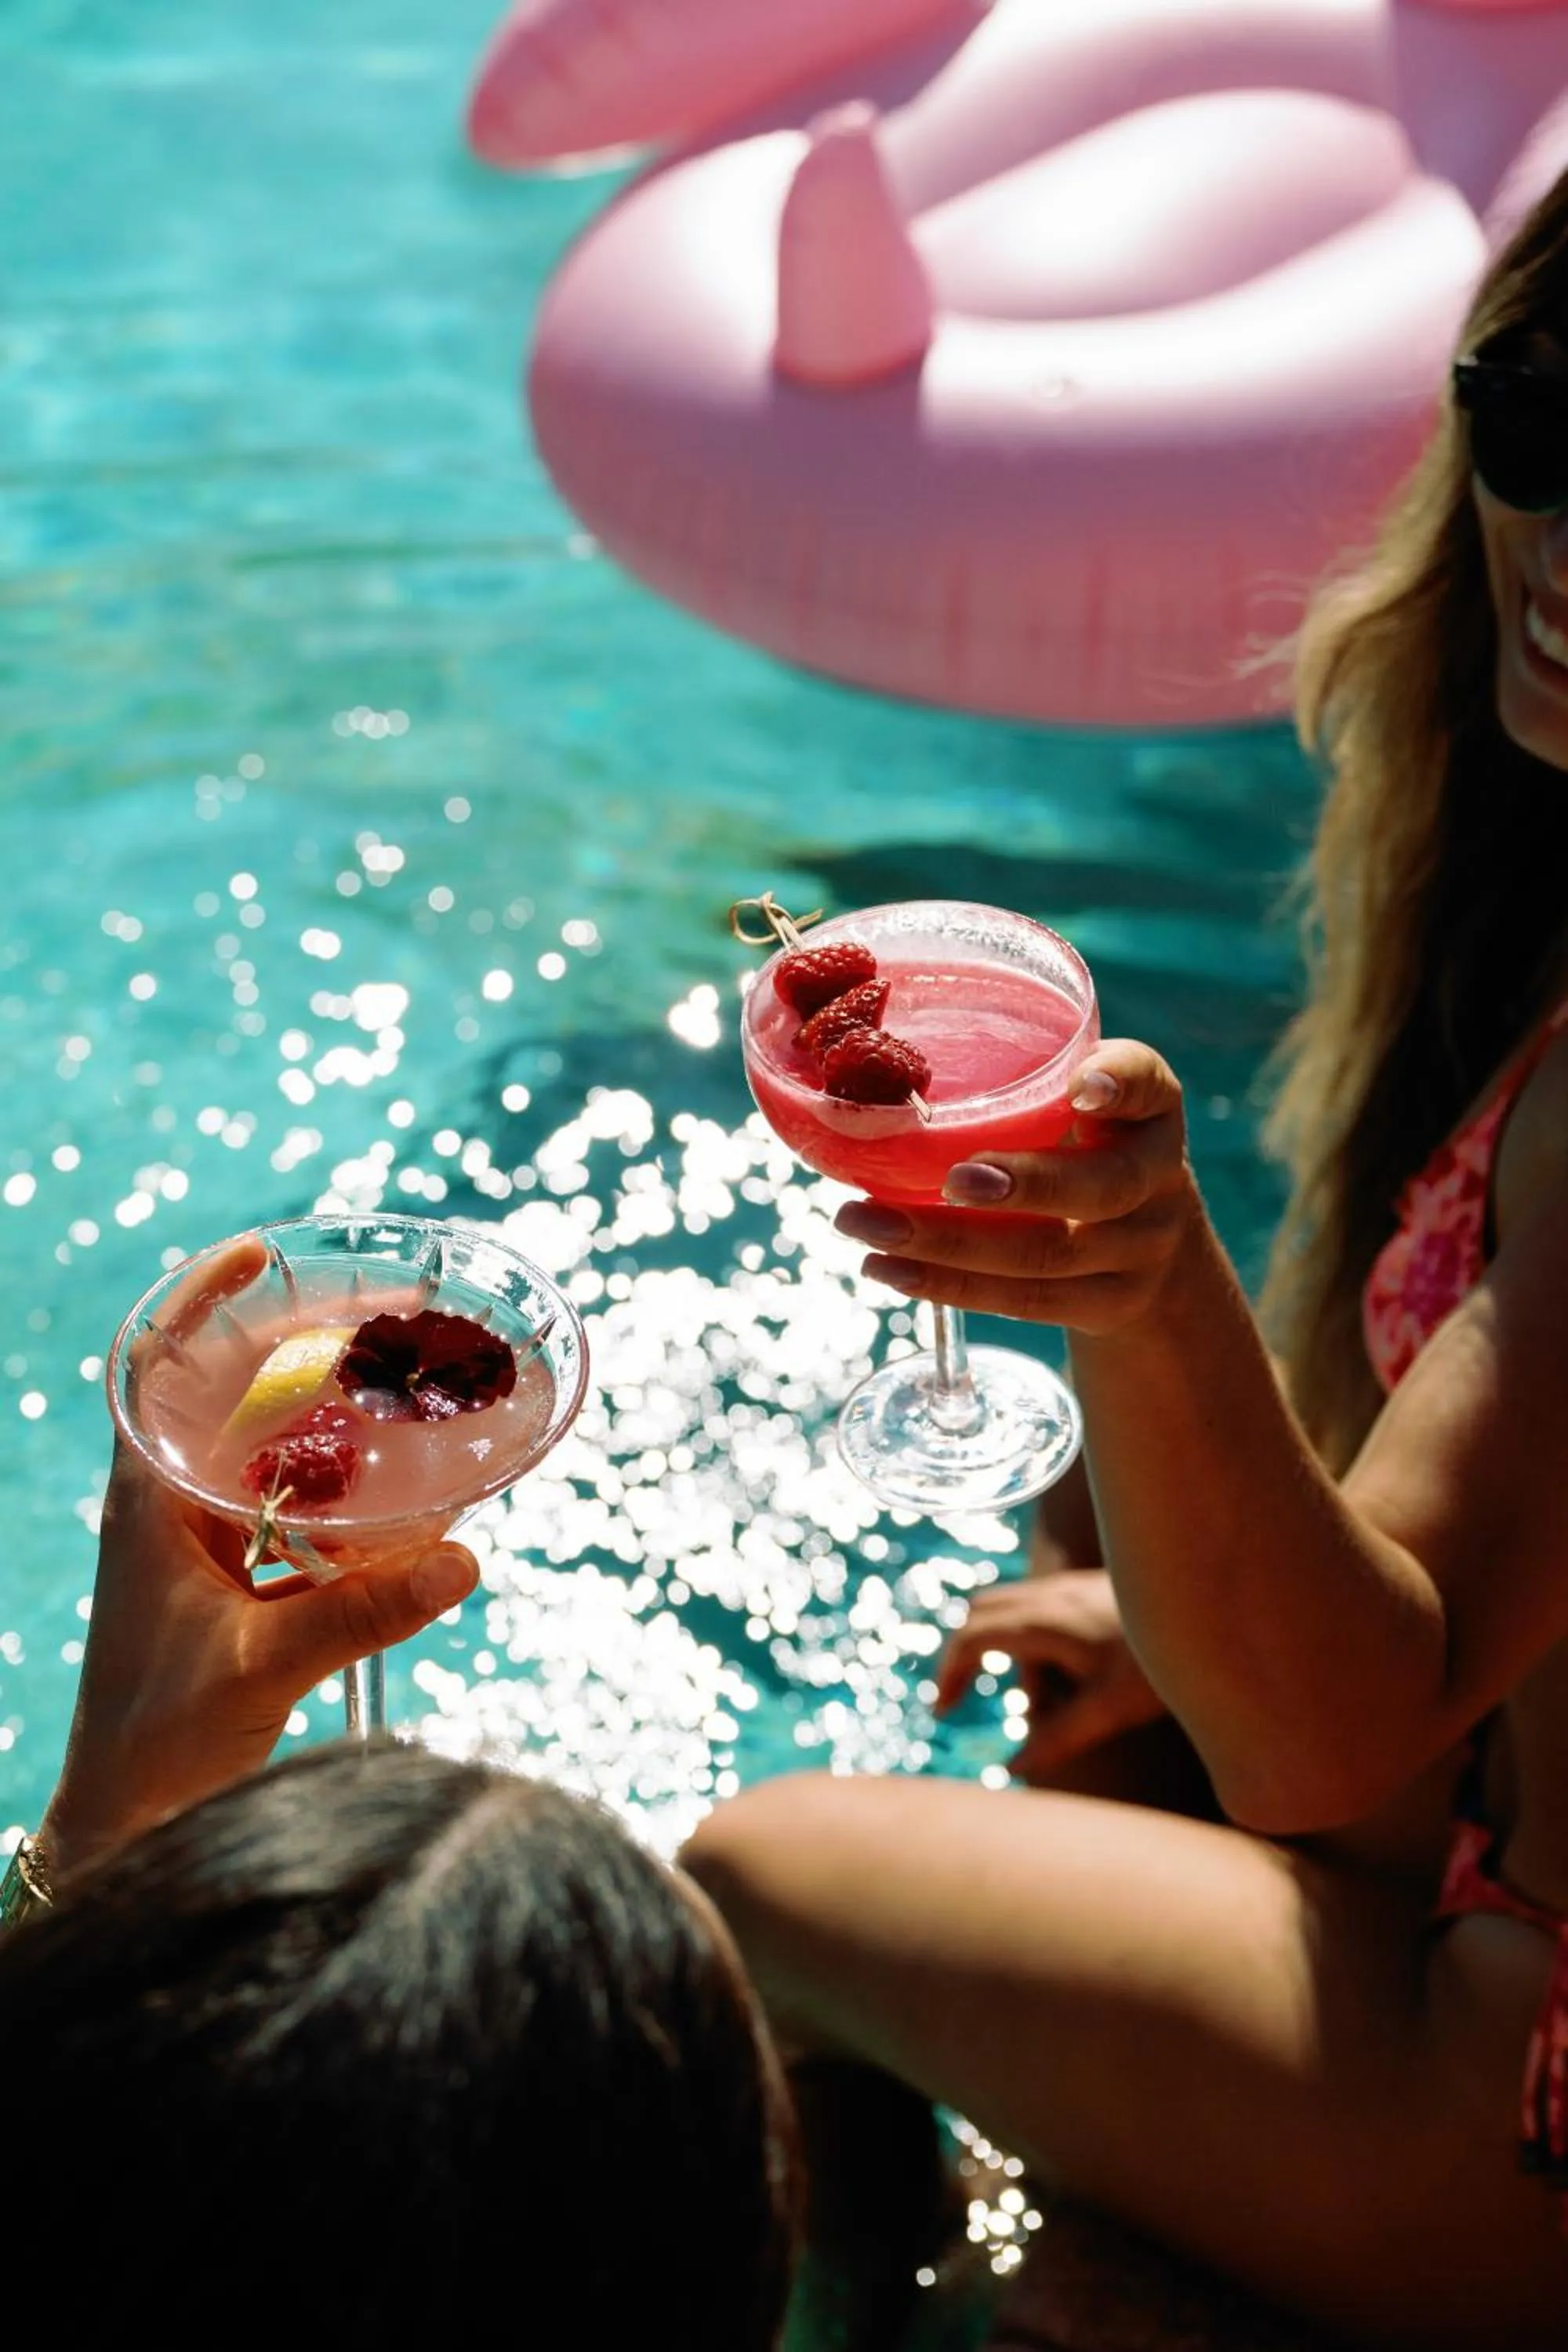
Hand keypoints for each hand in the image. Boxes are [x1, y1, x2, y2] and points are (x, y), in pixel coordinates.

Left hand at [39, 1237, 480, 1879]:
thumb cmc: (159, 1743)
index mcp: (149, 1501)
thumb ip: (364, 1611)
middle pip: (231, 1399)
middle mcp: (171, 1509)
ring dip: (326, 1421)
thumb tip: (467, 1560)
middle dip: (299, 1351)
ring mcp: (202, 1550)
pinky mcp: (237, 1591)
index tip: (260, 1252)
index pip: (158, 1369)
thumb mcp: (264, 1666)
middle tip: (379, 1317)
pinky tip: (402, 1493)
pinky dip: (343, 1493)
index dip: (203, 1303)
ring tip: (400, 1385)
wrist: (125, 1828)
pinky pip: (295, 1517)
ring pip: (267, 1457)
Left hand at [832, 1041, 1198, 1332]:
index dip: (1119, 1084)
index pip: (1148, 1085)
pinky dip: (950, 1286)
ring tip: (865, 1223)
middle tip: (950, 1179)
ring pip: (1045, 1257)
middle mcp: (1155, 1181)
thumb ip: (1029, 1078)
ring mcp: (1136, 1252)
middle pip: (1099, 1189)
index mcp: (1150, 1111)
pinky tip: (889, 1268)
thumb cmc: (1087, 1147)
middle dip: (1024, 1185)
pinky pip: (1026, 1303)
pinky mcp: (1107, 1306)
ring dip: (947, 1244)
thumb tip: (881, 1055)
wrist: (1154, 1247)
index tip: (1079, 1086)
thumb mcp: (1084, 1103)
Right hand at [932, 1569, 1165, 1781]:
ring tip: (1045, 1707)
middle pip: (981, 1612)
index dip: (949, 1672)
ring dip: (1010, 1655)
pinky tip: (1070, 1678)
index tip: (944, 1710)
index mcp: (1046, 1621)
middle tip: (963, 1698)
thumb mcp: (1109, 1711)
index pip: (972, 1635)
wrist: (1217, 1611)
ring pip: (1012, 1608)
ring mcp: (1071, 1584)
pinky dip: (1034, 1641)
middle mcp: (1052, 1593)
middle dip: (967, 1656)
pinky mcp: (1090, 1586)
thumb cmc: (1162, 1662)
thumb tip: (1014, 1768)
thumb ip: (1060, 1739)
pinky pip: (1040, 1606)